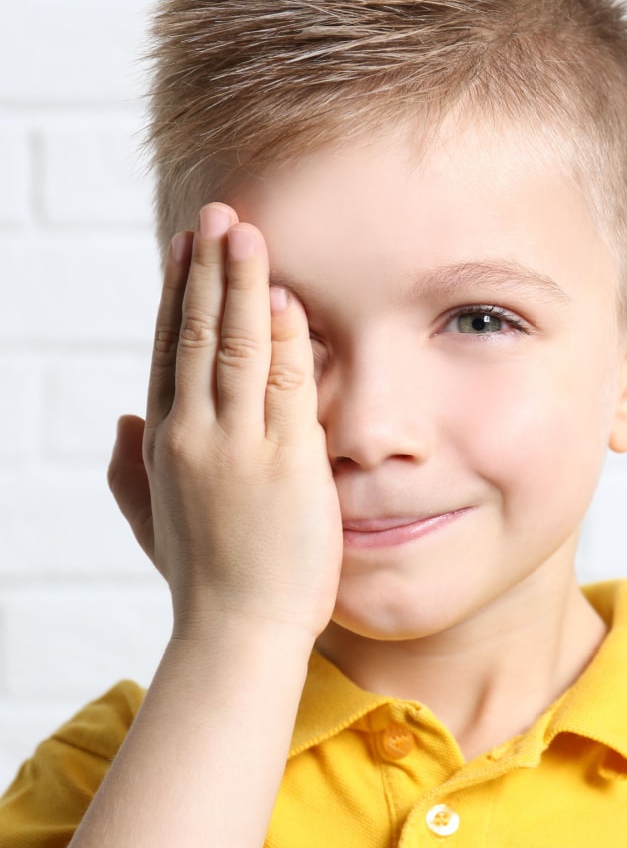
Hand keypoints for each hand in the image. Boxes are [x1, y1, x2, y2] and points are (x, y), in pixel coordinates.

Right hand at [106, 202, 342, 641]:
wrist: (236, 633)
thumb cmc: (204, 582)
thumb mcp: (153, 521)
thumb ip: (131, 469)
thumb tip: (122, 419)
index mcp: (165, 443)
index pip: (169, 351)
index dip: (178, 294)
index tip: (185, 247)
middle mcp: (193, 435)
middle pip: (195, 334)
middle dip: (207, 270)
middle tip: (217, 214)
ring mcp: (236, 447)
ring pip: (233, 348)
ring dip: (241, 285)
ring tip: (245, 232)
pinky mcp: (284, 463)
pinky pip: (281, 387)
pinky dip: (280, 339)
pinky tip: (281, 298)